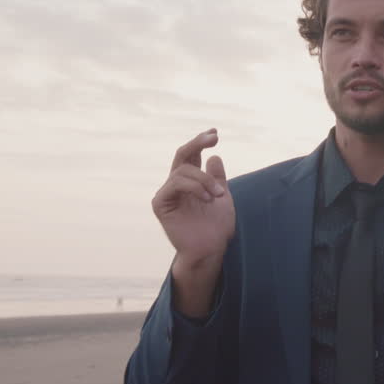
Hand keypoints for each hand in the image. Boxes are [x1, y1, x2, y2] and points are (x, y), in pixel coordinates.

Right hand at [152, 129, 235, 284]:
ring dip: (205, 180)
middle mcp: (176, 184)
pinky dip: (194, 188)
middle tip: (214, 137)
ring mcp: (167, 193)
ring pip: (183, 171)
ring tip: (218, 196)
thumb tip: (214, 157)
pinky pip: (175, 184)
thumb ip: (217, 178)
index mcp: (191, 181)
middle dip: (197, 143)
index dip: (200, 142)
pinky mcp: (160, 204)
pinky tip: (207, 199)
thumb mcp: (222, 197)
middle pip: (182, 154)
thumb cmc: (216, 227)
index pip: (192, 155)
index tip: (215, 133)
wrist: (210, 249)